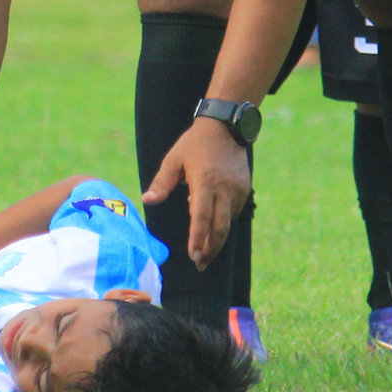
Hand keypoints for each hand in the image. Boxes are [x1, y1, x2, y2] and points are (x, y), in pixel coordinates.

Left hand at [143, 116, 252, 268]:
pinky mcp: (244, 188)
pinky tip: (212, 226)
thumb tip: (147, 200)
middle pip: (220, 228)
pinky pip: (233, 211)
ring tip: (203, 250)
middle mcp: (224, 188)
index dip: (197, 238)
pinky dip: (222, 222)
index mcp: (204, 181)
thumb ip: (162, 182)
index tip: (193, 256)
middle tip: (200, 264)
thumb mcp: (174, 159)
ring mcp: (237, 189)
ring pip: (227, 222)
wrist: (226, 127)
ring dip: (216, 238)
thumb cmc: (194, 144)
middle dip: (210, 249)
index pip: (201, 217)